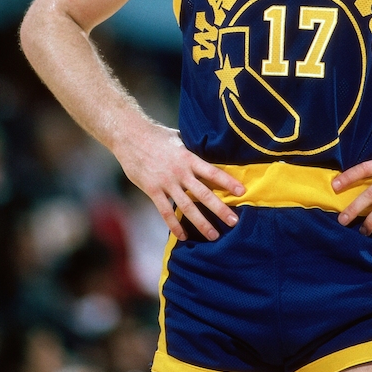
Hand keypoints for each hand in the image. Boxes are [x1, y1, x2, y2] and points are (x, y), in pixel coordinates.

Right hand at [118, 124, 243, 240]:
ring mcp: (166, 183)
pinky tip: (184, 236)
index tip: (242, 191)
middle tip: (234, 221)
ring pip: (187, 207)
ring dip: (201, 222)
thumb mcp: (178, 139)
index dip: (228, 182)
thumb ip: (192, 149)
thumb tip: (208, 149)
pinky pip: (165, 212)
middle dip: (220, 209)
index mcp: (188, 158)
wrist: (130, 136)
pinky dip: (174, 225)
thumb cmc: (156, 135)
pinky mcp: (152, 190)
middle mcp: (180, 172)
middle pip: (204, 194)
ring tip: (214, 235)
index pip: (213, 172)